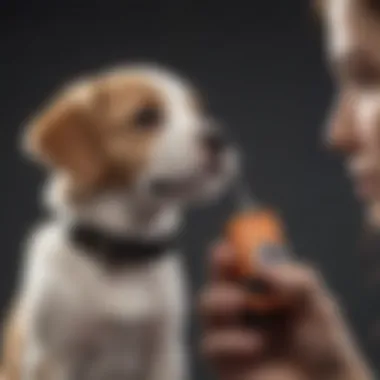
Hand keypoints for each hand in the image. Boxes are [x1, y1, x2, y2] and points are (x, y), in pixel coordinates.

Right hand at [199, 242, 372, 379]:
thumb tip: (260, 266)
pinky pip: (210, 344)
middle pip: (215, 279)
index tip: (229, 243)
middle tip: (226, 261)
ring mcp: (231, 332)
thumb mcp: (317, 302)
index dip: (229, 249)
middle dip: (216, 268)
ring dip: (219, 299)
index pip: (237, 261)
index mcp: (260, 286)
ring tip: (240, 302)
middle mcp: (242, 305)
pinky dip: (229, 340)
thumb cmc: (322, 340)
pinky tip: (254, 345)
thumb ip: (294, 279)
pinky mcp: (225, 360)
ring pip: (206, 306)